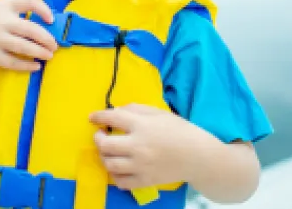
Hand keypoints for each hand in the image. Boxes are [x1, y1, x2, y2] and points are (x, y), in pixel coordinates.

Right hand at [0, 0, 57, 71]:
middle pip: (31, 29)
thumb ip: (14, 1)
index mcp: (3, 6)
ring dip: (41, 52)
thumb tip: (40, 6)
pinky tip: (36, 66)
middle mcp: (0, 21)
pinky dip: (27, 65)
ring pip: (24, 47)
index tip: (51, 20)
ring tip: (49, 55)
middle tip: (55, 45)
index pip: (28, 1)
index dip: (44, 9)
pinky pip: (14, 62)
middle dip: (47, 38)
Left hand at [89, 104, 206, 189]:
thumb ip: (136, 109)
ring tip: (108, 152)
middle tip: (100, 135)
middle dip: (98, 139)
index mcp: (142, 125)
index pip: (113, 118)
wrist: (199, 157)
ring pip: (109, 164)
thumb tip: (116, 111)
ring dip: (104, 157)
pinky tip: (117, 168)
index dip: (98, 116)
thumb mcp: (160, 112)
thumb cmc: (180, 131)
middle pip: (105, 145)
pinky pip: (121, 182)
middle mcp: (138, 146)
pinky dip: (114, 175)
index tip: (92, 117)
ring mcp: (140, 165)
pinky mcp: (145, 180)